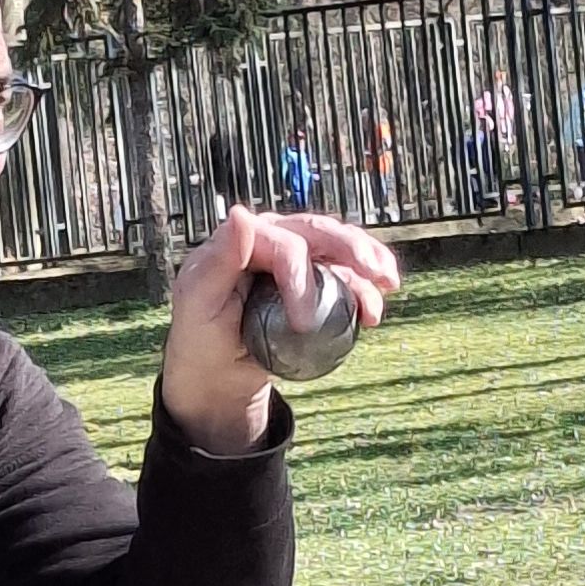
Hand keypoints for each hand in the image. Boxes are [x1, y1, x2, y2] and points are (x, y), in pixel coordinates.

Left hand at [159, 206, 401, 453]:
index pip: (285, 245)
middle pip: (320, 232)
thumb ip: (219, 259)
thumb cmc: (200, 336)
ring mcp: (300, 259)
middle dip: (352, 249)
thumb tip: (240, 213)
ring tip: (387, 285)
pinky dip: (368, 286)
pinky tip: (378, 303)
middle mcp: (276, 240)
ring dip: (369, 262)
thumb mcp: (197, 301)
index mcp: (245, 238)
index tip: (304, 323)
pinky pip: (349, 275)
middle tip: (374, 275)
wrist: (218, 372)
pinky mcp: (317, 282)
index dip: (301, 278)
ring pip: (341, 247)